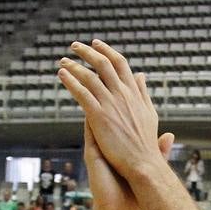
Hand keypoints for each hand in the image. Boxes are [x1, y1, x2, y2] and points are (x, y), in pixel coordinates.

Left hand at [58, 41, 173, 180]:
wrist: (143, 164)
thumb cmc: (147, 145)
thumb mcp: (149, 113)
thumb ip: (142, 93)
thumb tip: (140, 75)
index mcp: (134, 93)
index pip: (120, 64)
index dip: (107, 51)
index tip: (97, 44)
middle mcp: (123, 94)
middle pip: (104, 64)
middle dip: (88, 52)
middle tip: (75, 46)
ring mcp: (111, 104)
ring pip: (90, 77)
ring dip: (74, 65)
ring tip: (63, 60)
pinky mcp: (99, 116)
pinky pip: (82, 93)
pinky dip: (71, 81)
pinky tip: (61, 75)